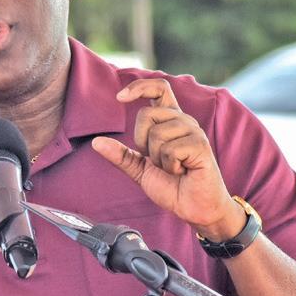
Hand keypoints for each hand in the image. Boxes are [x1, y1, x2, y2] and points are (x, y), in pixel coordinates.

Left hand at [91, 79, 244, 238]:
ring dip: (158, 159)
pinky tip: (182, 172)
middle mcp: (183, 121)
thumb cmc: (173, 187)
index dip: (138, 87)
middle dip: (142, 142)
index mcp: (170, 121)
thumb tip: (95, 142)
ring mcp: (194, 131)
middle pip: (147, 113)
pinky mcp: (200, 145)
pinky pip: (170, 150)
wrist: (195, 209)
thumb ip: (121, 155)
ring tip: (174, 168)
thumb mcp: (140, 170)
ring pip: (157, 134)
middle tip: (159, 161)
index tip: (119, 98)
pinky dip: (170, 167)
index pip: (158, 88)